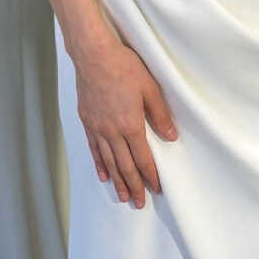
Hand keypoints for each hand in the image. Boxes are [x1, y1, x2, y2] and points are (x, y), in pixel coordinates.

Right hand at [75, 38, 178, 208]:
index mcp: (131, 125)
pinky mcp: (87, 122)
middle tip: (139, 203)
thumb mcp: (150, 88)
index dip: (150, 175)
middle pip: (125, 166)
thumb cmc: (124, 68)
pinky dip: (99, 164)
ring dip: (118, 181)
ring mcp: (98, 128)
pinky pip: (94, 149)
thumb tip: (171, 137)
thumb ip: (161, 114)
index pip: (143, 157)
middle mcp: (113, 132)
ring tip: (123, 197)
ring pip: (109, 162)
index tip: (156, 188)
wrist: (94, 56)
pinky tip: (104, 175)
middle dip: (134, 186)